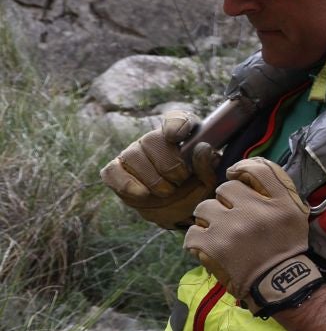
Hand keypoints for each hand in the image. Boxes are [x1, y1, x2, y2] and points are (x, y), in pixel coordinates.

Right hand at [101, 113, 220, 229]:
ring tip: (167, 192)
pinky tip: (143, 194)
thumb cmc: (196, 190)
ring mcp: (133, 154)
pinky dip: (127, 184)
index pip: (177, 119)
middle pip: (151, 139)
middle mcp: (155, 140)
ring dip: (152, 178)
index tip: (176, 137)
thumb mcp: (208, 181)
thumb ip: (207, 165)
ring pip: (132, 155)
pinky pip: (112, 172)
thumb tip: (202, 147)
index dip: (176, 125)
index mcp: (182, 135)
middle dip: (167, 164)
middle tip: (180, 180)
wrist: (180, 212)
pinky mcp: (117, 172)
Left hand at [185, 158, 323, 316]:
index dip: (241, 169)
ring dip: (208, 219)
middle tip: (232, 218)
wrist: (279, 282)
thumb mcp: (294, 212)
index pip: (257, 169)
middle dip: (225, 202)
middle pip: (225, 188)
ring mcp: (232, 228)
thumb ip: (276, 188)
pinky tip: (207, 247)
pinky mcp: (213, 246)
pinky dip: (197, 240)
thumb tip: (244, 169)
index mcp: (279, 202)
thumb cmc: (285, 245)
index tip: (236, 177)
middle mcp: (255, 211)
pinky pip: (192, 233)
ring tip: (217, 232)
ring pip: (203, 208)